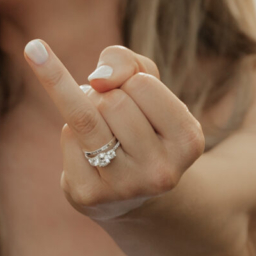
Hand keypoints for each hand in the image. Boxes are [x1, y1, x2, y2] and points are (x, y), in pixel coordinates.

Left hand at [24, 41, 204, 220]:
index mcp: (188, 141)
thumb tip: (99, 78)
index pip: (141, 83)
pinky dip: (69, 133)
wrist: (124, 189)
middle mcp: (162, 170)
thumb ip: (124, 61)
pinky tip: (86, 154)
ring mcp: (125, 187)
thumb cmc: (136, 123)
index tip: (130, 96)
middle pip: (112, 102)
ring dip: (84, 109)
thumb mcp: (142, 83)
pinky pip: (67, 137)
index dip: (126, 81)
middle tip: (112, 119)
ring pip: (85, 117)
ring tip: (100, 130)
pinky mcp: (89, 194)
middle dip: (103, 97)